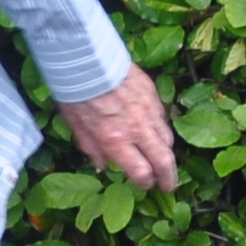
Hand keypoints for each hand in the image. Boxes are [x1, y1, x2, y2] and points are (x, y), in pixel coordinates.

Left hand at [60, 67, 179, 192]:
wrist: (87, 59)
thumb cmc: (76, 95)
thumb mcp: (77, 127)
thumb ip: (93, 149)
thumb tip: (104, 166)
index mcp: (116, 140)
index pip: (142, 172)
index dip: (145, 183)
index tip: (144, 186)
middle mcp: (138, 129)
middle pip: (163, 161)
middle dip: (169, 178)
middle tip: (169, 186)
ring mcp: (149, 111)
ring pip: (167, 139)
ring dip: (166, 153)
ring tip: (163, 159)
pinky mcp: (153, 95)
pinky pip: (162, 118)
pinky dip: (160, 129)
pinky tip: (154, 130)